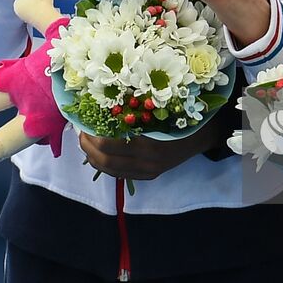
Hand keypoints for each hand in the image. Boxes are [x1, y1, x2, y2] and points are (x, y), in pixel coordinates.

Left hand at [78, 116, 222, 181]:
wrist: (203, 136)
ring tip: (86, 142)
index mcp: (148, 144)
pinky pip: (120, 174)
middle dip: (86, 147)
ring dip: (92, 157)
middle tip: (79, 132)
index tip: (82, 122)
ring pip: (109, 170)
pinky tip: (100, 153)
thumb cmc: (180, 116)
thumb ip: (133, 112)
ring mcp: (148, 172)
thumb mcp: (157, 110)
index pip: (107, 145)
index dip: (90, 135)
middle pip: (104, 160)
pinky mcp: (149, 176)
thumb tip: (102, 106)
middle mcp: (146, 162)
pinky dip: (105, 165)